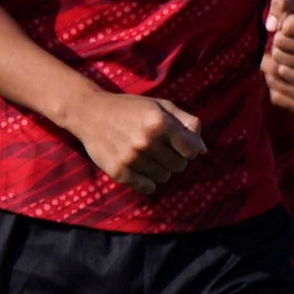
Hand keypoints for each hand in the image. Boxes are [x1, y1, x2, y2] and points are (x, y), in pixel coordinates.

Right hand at [62, 89, 206, 192]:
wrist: (89, 112)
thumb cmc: (130, 108)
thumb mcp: (160, 106)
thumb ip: (187, 122)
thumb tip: (203, 150)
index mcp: (159, 122)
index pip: (192, 151)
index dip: (188, 148)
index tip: (177, 143)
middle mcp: (146, 141)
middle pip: (179, 166)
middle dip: (173, 158)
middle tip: (158, 148)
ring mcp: (131, 158)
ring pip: (164, 177)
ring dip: (159, 169)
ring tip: (145, 156)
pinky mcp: (118, 172)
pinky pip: (147, 187)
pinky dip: (147, 181)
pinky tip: (138, 168)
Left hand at [262, 0, 293, 118]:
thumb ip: (285, 1)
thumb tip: (270, 26)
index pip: (287, 26)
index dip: (284, 24)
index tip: (293, 26)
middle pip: (279, 48)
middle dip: (277, 43)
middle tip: (289, 44)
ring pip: (274, 69)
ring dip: (273, 61)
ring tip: (288, 58)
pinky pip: (274, 91)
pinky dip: (274, 81)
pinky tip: (288, 75)